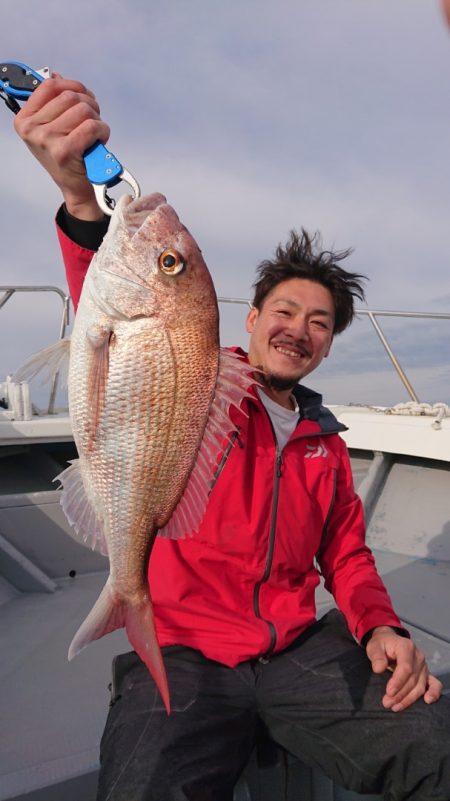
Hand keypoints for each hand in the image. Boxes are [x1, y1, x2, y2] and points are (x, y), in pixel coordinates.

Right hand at [13, 75, 109, 219]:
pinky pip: (91, 126)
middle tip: (93, 120)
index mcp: (25, 119)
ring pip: (82, 110)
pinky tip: (100, 140)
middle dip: (89, 105)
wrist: (75, 187)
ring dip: (97, 119)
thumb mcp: (51, 128)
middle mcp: (32, 129)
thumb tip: (57, 77)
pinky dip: (102, 131)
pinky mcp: (64, 151)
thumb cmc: (67, 157)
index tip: (83, 95)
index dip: (72, 86)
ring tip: (95, 133)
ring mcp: (46, 139)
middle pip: (70, 97)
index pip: (49, 85)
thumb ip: (53, 103)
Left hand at [366, 626, 442, 711]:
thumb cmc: (381, 645)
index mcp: (406, 647)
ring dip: (408, 699)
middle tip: (386, 703)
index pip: (406, 667)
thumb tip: (378, 669)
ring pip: (420, 686)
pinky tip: (427, 701)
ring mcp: (424, 666)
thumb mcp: (374, 647)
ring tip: (394, 706)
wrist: (389, 642)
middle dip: (400, 694)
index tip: (389, 692)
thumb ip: (377, 657)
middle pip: (412, 679)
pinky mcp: (426, 674)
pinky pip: (434, 684)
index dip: (398, 681)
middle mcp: (418, 656)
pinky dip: (433, 693)